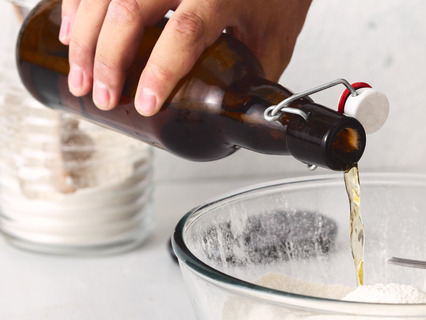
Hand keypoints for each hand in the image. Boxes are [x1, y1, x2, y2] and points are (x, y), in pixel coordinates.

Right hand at [58, 0, 311, 115]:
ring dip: (85, 37)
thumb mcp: (274, 42)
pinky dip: (78, 6)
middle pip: (131, 10)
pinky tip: (72, 34)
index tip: (145, 103)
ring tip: (80, 78)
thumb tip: (233, 122)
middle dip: (107, 60)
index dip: (160, 71)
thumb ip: (252, 79)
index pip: (184, 32)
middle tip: (101, 97)